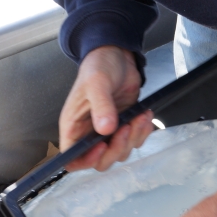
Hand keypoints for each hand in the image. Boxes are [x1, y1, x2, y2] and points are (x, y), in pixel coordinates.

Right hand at [59, 45, 153, 170]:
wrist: (117, 55)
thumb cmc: (99, 66)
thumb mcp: (97, 82)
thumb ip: (101, 106)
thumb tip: (105, 129)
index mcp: (74, 127)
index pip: (72, 158)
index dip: (85, 160)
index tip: (101, 147)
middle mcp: (88, 134)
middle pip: (100, 162)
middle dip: (116, 149)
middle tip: (126, 128)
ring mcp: (107, 133)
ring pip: (120, 152)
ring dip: (133, 138)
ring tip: (140, 117)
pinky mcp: (123, 127)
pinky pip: (134, 141)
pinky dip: (142, 133)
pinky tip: (145, 117)